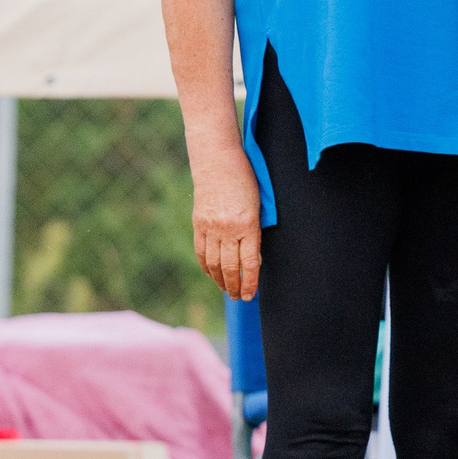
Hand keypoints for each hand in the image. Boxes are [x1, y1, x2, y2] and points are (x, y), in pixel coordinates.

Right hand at [190, 143, 261, 300]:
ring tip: (227, 290)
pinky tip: (212, 274)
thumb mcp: (258, 204)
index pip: (249, 263)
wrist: (218, 160)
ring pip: (213, 263)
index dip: (250, 282)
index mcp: (248, 224)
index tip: (250, 295)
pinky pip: (201, 251)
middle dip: (235, 286)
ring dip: (220, 280)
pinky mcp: (198, 223)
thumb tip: (253, 258)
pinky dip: (206, 266)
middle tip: (238, 298)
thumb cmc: (246, 179)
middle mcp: (228, 229)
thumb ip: (255, 230)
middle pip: (229, 267)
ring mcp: (210, 227)